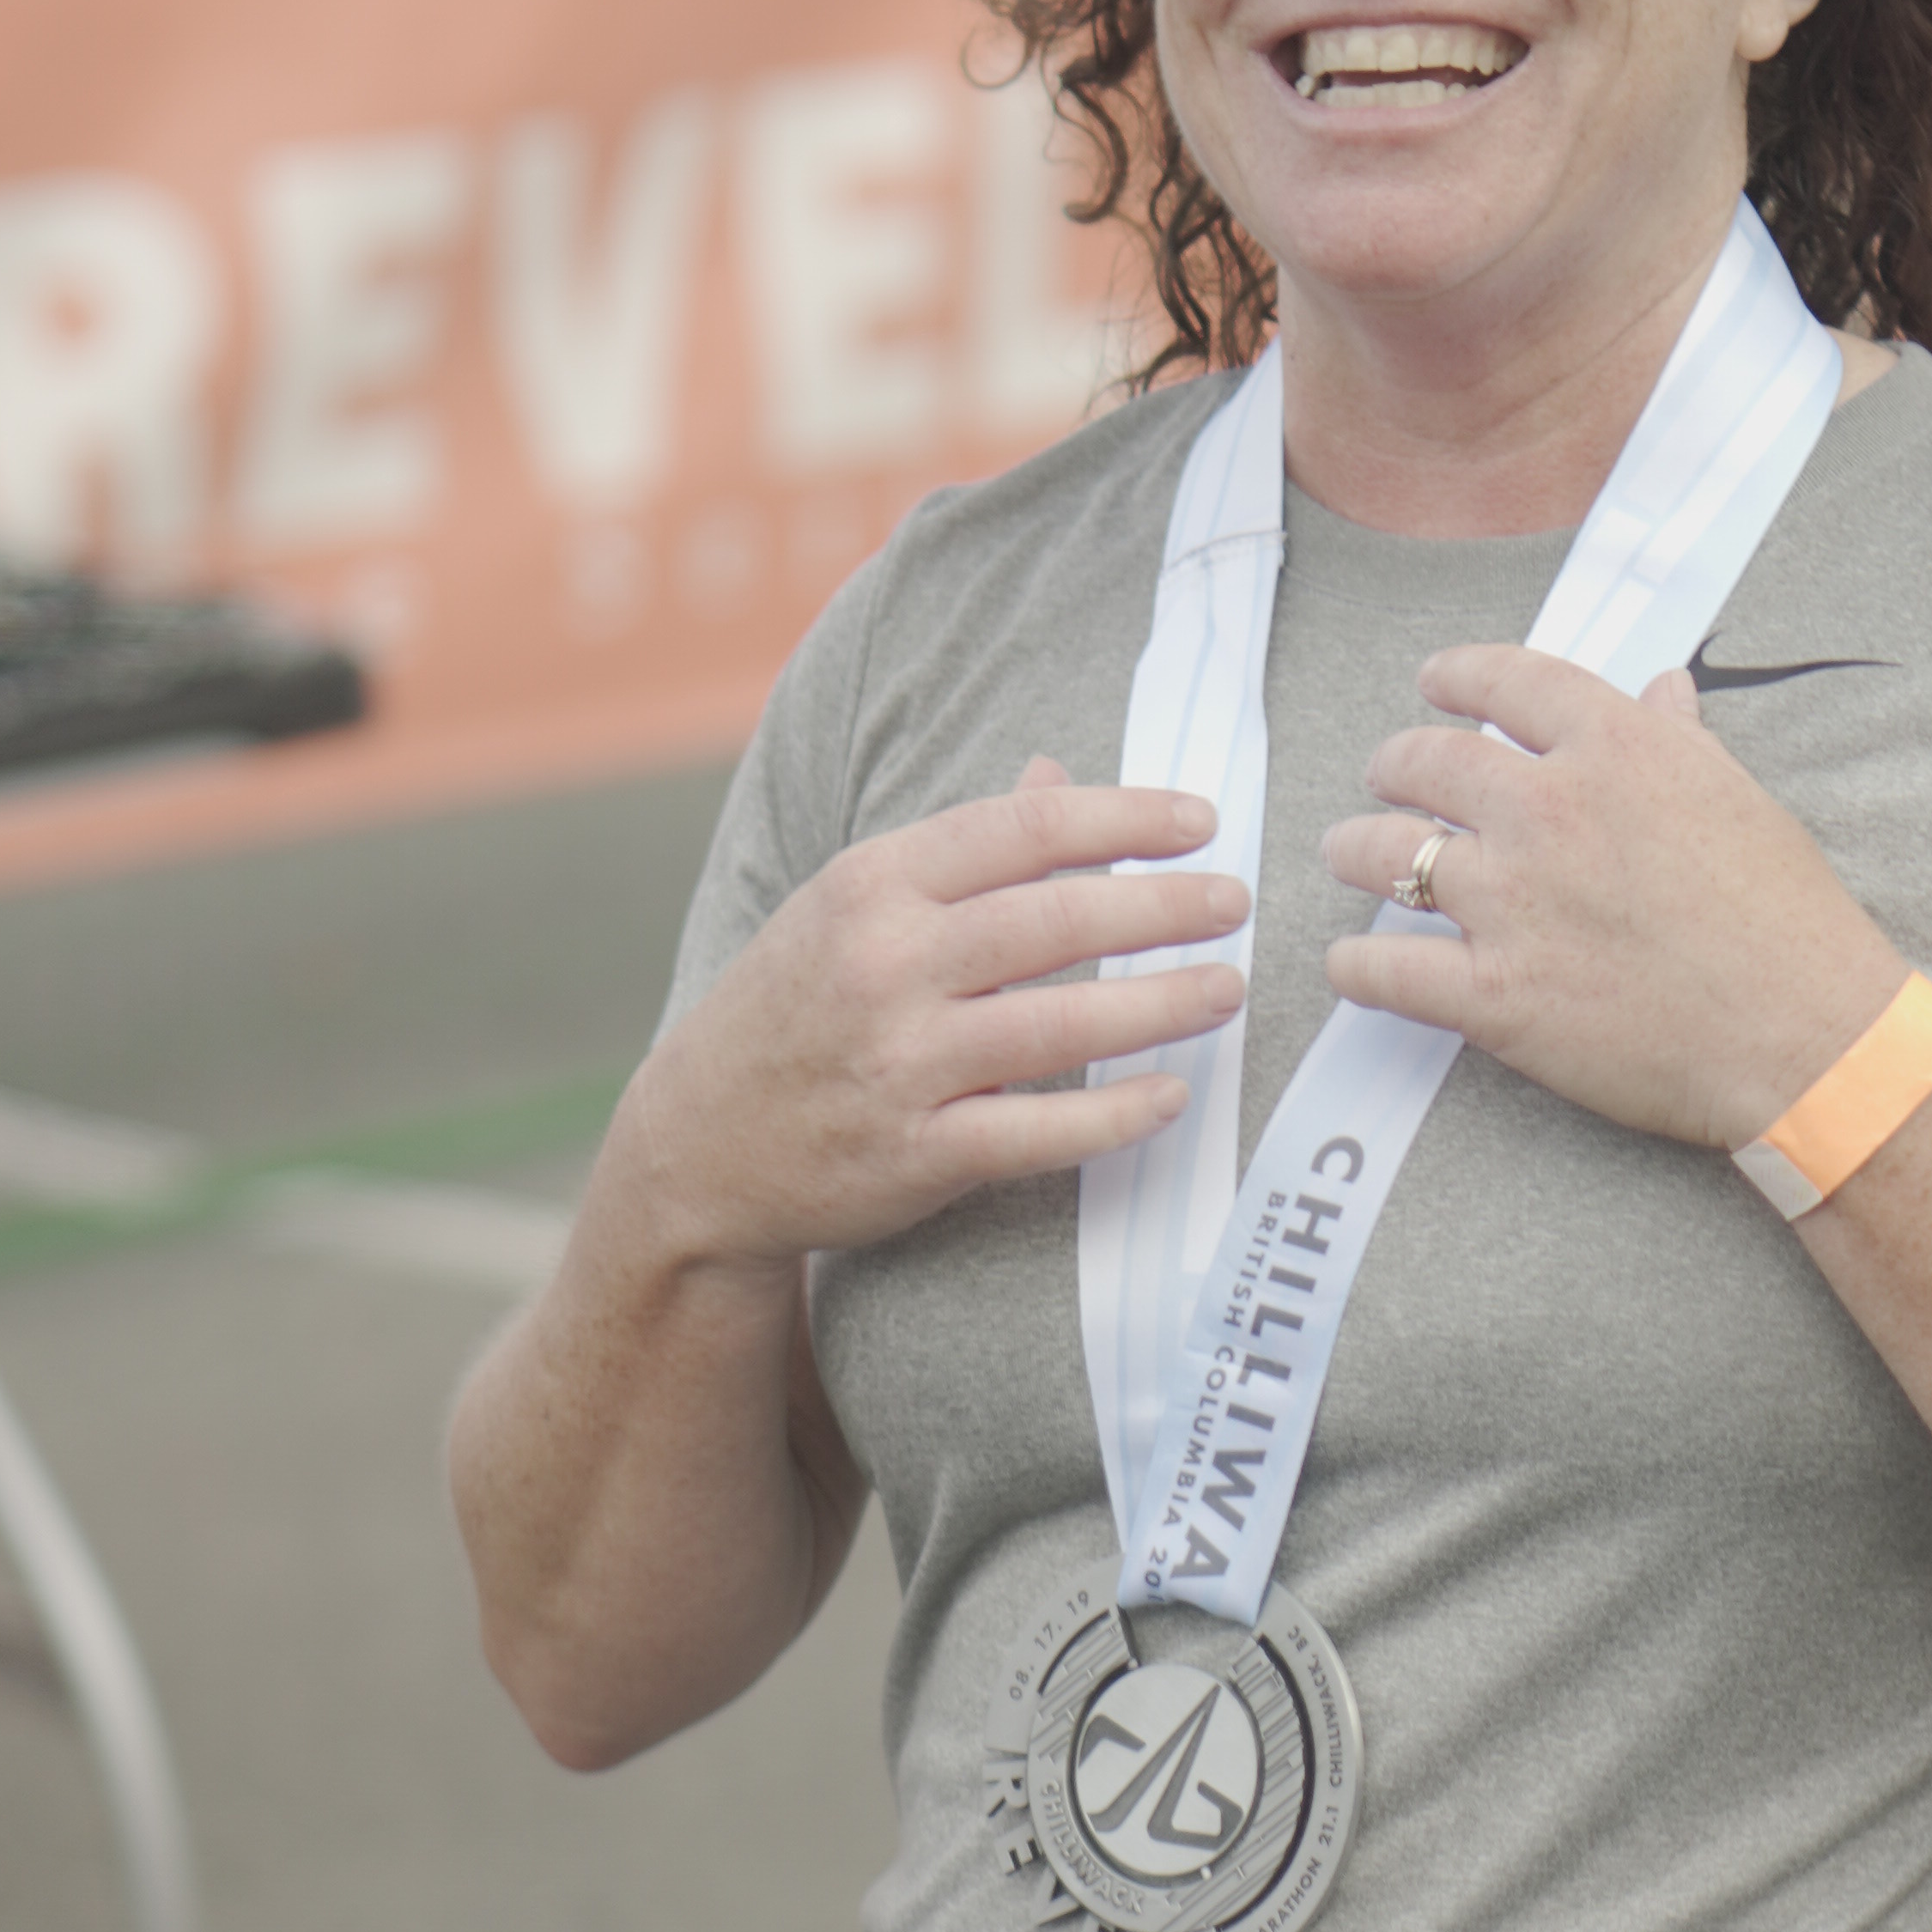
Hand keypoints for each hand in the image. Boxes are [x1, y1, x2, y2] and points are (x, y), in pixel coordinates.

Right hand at [618, 756, 1247, 1275]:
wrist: (697, 1142)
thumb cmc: (796, 1007)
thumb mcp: (852, 906)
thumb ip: (960, 850)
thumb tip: (1058, 776)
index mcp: (871, 885)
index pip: (1021, 831)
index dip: (1122, 819)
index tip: (1200, 819)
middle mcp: (883, 966)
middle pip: (1052, 923)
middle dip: (1161, 908)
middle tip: (1234, 902)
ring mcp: (899, 1064)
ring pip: (1058, 1027)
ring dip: (1159, 1006)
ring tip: (1226, 989)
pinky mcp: (913, 1154)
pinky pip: (1036, 1133)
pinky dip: (1111, 1117)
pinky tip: (1170, 1097)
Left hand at [1318, 648, 1904, 1148]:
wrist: (1804, 1036)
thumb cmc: (1790, 922)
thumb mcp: (1742, 802)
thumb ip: (1681, 742)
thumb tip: (1662, 689)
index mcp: (1614, 749)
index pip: (1506, 682)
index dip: (1456, 676)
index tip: (1435, 683)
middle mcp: (1548, 810)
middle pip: (1429, 760)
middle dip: (1394, 763)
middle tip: (1386, 775)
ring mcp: (1512, 900)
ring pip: (1388, 853)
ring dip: (1354, 848)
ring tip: (1346, 852)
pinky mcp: (1494, 994)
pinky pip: (1386, 972)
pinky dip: (1356, 968)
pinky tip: (1349, 966)